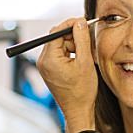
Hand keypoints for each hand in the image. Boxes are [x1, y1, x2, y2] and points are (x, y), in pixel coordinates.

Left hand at [35, 17, 98, 132]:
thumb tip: (79, 22)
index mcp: (49, 59)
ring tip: (86, 54)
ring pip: (60, 43)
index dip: (71, 23)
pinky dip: (70, 52)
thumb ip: (82, 39)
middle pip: (57, 36)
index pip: (56, 31)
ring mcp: (46, 66)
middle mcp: (43, 61)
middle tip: (88, 39)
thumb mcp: (85, 61)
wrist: (78, 110)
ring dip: (73, 44)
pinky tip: (80, 59)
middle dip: (73, 35)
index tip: (84, 22)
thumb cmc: (82, 91)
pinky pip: (59, 52)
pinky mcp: (50, 69)